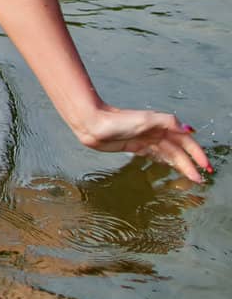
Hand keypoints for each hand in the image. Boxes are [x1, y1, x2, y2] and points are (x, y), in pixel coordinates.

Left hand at [77, 105, 212, 182]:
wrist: (93, 125)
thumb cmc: (118, 120)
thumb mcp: (146, 119)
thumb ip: (168, 122)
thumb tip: (189, 129)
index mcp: (162, 126)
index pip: (185, 141)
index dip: (196, 153)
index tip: (205, 166)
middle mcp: (156, 132)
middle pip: (178, 150)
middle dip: (189, 164)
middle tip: (198, 179)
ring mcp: (146, 140)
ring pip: (168, 154)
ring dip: (179, 164)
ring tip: (188, 178)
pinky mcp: (135, 146)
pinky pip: (155, 155)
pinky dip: (164, 161)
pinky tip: (169, 167)